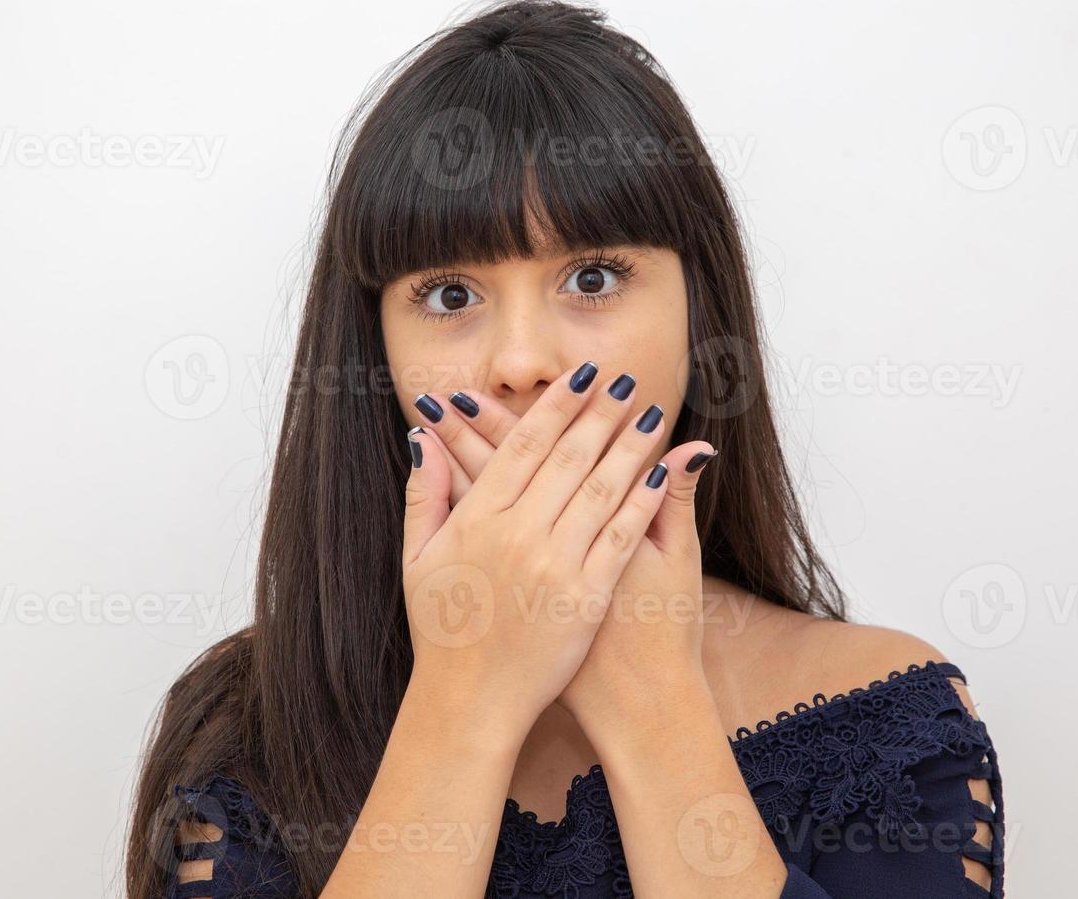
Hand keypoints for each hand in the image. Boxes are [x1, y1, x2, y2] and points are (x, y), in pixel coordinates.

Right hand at [400, 363, 672, 739]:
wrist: (470, 700)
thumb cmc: (442, 629)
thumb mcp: (417, 557)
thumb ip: (425, 493)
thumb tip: (422, 436)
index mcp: (478, 519)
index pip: (525, 444)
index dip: (557, 406)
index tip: (581, 377)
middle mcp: (518, 534)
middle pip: (568, 456)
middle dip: (599, 413)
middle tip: (623, 380)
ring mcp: (555, 565)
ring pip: (600, 489)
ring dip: (629, 446)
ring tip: (651, 413)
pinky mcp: (586, 597)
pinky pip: (619, 537)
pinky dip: (642, 502)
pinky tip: (660, 474)